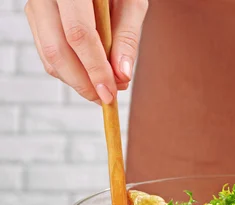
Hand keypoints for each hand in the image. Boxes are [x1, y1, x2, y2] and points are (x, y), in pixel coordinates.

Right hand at [24, 0, 147, 104]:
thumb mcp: (131, 3)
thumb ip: (127, 37)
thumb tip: (122, 76)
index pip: (78, 34)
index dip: (94, 69)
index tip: (110, 93)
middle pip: (57, 51)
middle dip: (83, 83)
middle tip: (107, 98)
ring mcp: (36, 7)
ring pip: (49, 56)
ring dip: (77, 81)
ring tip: (104, 87)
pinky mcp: (36, 18)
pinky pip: (48, 54)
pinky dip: (70, 72)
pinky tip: (91, 76)